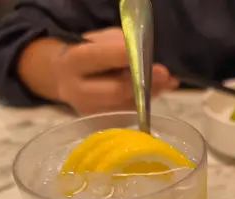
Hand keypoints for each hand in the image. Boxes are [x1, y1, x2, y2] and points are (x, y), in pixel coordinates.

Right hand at [52, 28, 178, 114]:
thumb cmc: (88, 53)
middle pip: (114, 91)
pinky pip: (128, 112)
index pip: (97, 58)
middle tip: (166, 74)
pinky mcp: (102, 122)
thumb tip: (145, 57)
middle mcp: (78, 90)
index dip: (122, 56)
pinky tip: (160, 90)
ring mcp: (90, 110)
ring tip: (170, 81)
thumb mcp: (98, 40)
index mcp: (74, 61)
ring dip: (151, 93)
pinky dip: (147, 101)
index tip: (144, 54)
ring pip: (126, 105)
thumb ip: (118, 45)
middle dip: (142, 83)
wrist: (65, 77)